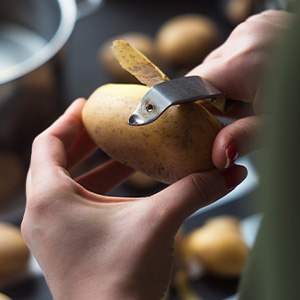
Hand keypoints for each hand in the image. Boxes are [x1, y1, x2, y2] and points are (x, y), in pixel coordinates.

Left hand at [21, 99, 246, 299]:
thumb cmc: (120, 281)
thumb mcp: (159, 222)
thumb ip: (195, 191)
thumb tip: (229, 172)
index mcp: (50, 197)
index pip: (48, 143)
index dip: (68, 120)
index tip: (85, 105)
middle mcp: (42, 212)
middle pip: (54, 160)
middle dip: (83, 139)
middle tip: (106, 124)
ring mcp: (50, 230)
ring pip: (65, 183)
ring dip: (93, 165)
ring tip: (120, 150)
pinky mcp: (63, 244)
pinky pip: (73, 202)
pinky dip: (95, 187)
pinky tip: (122, 183)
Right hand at [187, 9, 292, 168]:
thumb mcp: (278, 124)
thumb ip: (244, 137)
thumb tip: (217, 154)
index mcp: (244, 62)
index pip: (191, 87)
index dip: (196, 108)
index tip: (209, 121)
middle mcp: (245, 37)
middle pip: (204, 75)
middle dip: (215, 96)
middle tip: (244, 106)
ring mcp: (253, 26)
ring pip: (218, 62)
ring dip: (228, 80)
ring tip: (255, 90)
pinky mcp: (259, 24)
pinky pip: (233, 50)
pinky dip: (239, 67)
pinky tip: (258, 75)